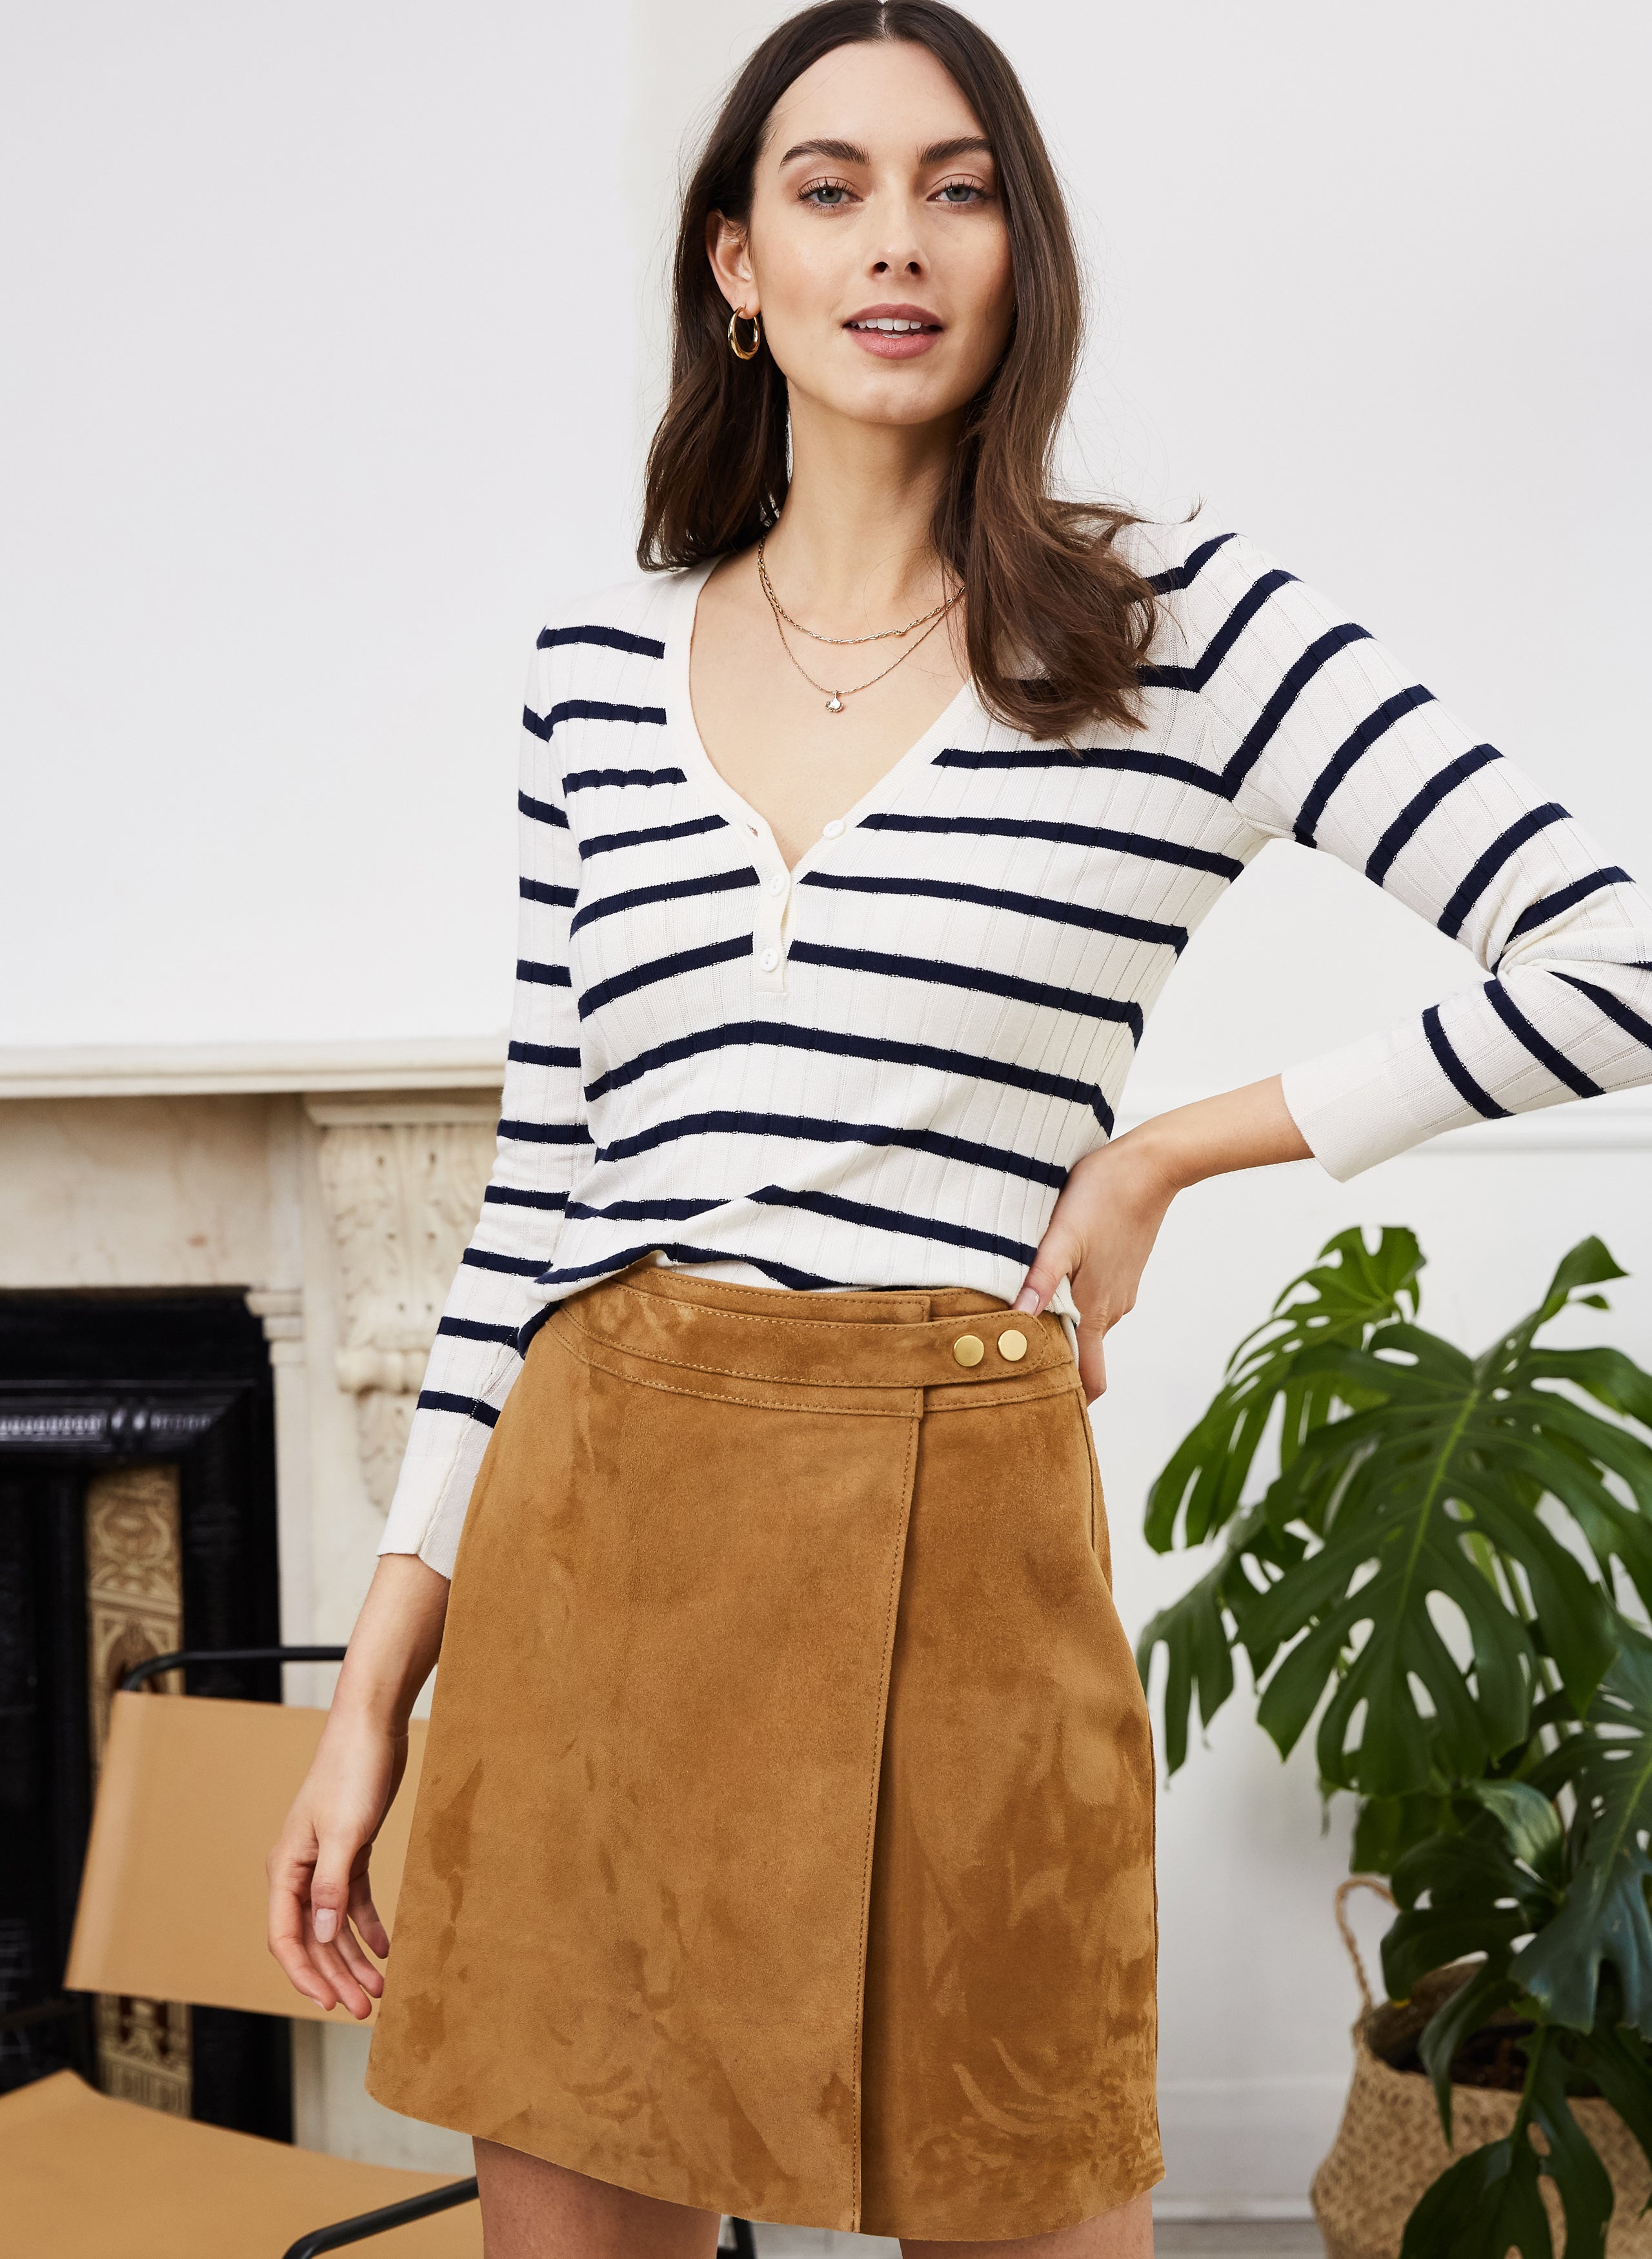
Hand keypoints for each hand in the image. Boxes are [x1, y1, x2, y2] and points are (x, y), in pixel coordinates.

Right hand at [264, 1552, 449, 2016]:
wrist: (372, 1724)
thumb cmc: (353, 1770)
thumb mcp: (346, 1832)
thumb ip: (331, 1887)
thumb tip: (321, 1938)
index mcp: (287, 1867)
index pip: (286, 1937)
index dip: (305, 1975)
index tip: (328, 2004)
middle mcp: (300, 1869)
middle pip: (313, 1938)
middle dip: (335, 1976)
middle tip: (363, 2010)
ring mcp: (325, 1860)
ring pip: (334, 1924)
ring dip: (353, 1957)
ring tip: (378, 1990)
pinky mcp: (350, 1849)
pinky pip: (354, 1900)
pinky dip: (368, 1925)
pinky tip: (387, 1947)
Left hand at [1012, 1134, 1179, 1401]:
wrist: (1150, 1167)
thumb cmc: (1103, 1196)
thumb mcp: (1062, 1237)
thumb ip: (1040, 1280)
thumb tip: (1017, 1321)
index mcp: (1095, 1311)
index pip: (1089, 1379)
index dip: (1067, 1398)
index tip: (1038, 1404)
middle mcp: (1111, 1310)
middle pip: (1082, 1354)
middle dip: (1054, 1362)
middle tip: (1011, 1362)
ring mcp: (1119, 1292)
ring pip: (1085, 1325)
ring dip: (1060, 1326)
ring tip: (1021, 1317)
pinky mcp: (1120, 1273)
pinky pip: (1093, 1300)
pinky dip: (1072, 1301)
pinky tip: (1051, 1281)